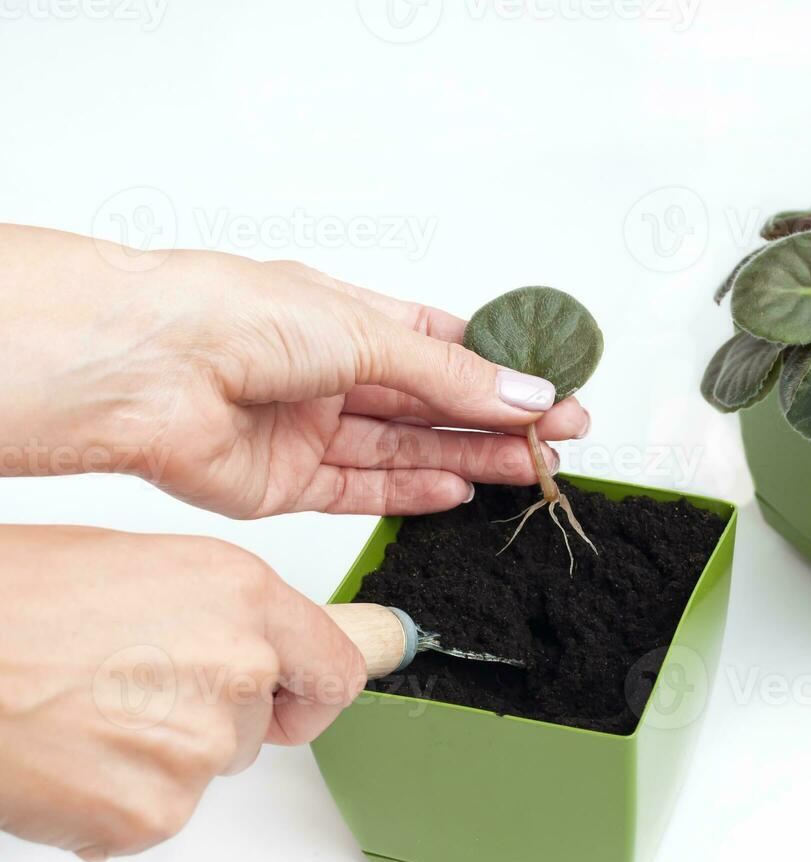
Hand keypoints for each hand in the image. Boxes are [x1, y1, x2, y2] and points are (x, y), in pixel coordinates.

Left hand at [0, 224, 589, 517]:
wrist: (147, 370)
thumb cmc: (233, 315)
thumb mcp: (367, 334)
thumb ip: (448, 377)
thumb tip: (524, 394)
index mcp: (343, 317)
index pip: (438, 346)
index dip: (496, 370)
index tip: (549, 388)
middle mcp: (327, 372)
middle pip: (429, 404)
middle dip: (497, 419)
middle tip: (559, 436)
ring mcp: (308, 428)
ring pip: (406, 450)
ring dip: (470, 457)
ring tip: (531, 465)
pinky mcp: (287, 482)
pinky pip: (364, 490)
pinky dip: (414, 492)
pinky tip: (461, 490)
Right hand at [0, 525, 365, 860]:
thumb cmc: (12, 602)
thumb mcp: (144, 568)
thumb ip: (219, 613)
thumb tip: (255, 652)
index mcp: (242, 594)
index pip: (336, 668)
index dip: (313, 692)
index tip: (299, 702)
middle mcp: (237, 666)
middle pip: (258, 724)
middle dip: (208, 716)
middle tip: (127, 688)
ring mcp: (200, 746)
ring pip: (205, 768)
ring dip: (155, 756)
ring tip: (81, 712)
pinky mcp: (153, 812)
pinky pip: (154, 814)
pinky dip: (113, 800)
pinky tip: (66, 754)